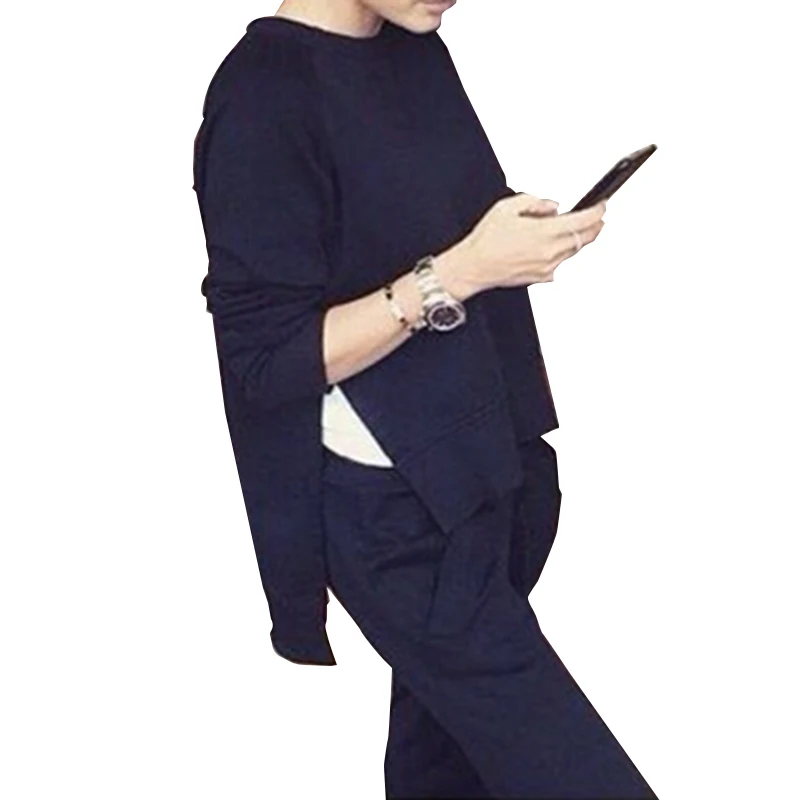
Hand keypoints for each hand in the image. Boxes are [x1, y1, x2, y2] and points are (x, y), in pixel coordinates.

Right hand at [456, 193, 607, 290]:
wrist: (473, 267)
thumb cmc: (485, 240)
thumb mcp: (507, 207)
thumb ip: (535, 202)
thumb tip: (553, 206)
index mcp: (543, 232)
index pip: (582, 221)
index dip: (596, 211)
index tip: (601, 206)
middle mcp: (549, 252)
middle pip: (585, 238)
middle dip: (595, 226)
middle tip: (598, 218)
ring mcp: (547, 267)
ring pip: (574, 251)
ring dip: (578, 239)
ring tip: (574, 229)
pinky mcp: (542, 278)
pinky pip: (560, 263)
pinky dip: (561, 253)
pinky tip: (551, 246)